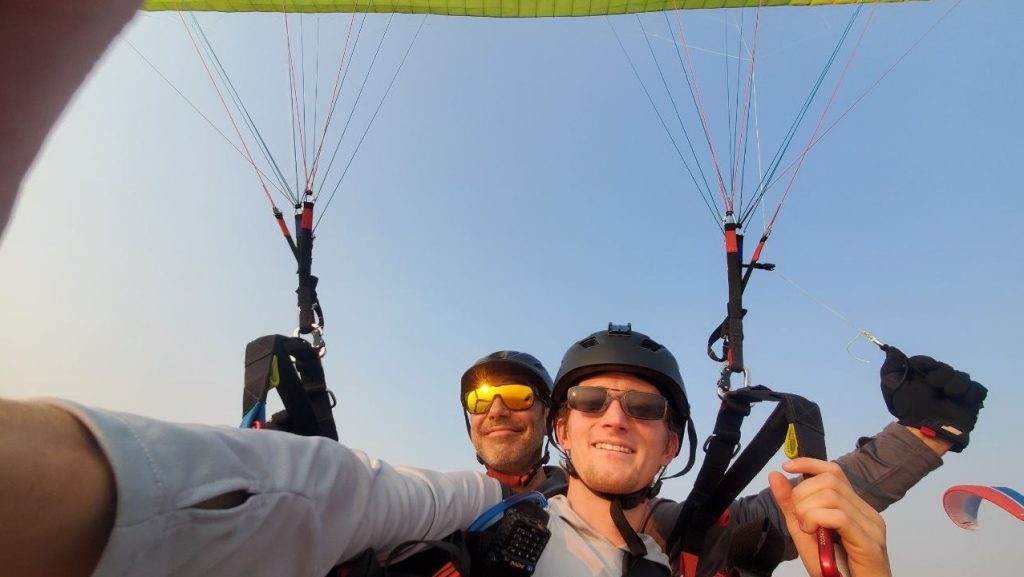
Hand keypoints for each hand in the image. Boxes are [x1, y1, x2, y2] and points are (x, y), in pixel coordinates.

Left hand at [769, 459, 889, 576]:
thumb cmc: (833, 571)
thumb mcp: (804, 533)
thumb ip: (791, 506)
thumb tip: (776, 475)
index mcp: (854, 508)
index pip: (834, 472)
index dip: (809, 463)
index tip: (787, 466)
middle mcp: (867, 513)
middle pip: (828, 481)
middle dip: (802, 496)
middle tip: (801, 520)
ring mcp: (872, 527)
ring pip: (831, 496)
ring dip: (808, 511)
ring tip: (808, 530)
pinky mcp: (870, 543)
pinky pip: (838, 517)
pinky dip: (817, 520)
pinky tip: (814, 533)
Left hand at [880, 346, 986, 451]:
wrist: (926, 429)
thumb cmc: (908, 408)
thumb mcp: (891, 386)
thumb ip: (891, 367)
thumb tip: (891, 350)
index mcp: (923, 378)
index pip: (928, 361)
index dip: (926, 363)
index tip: (921, 369)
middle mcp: (941, 382)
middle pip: (947, 368)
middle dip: (941, 375)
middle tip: (934, 386)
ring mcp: (957, 391)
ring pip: (963, 377)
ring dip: (954, 383)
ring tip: (947, 394)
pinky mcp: (971, 400)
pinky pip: (977, 389)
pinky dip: (970, 392)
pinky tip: (960, 399)